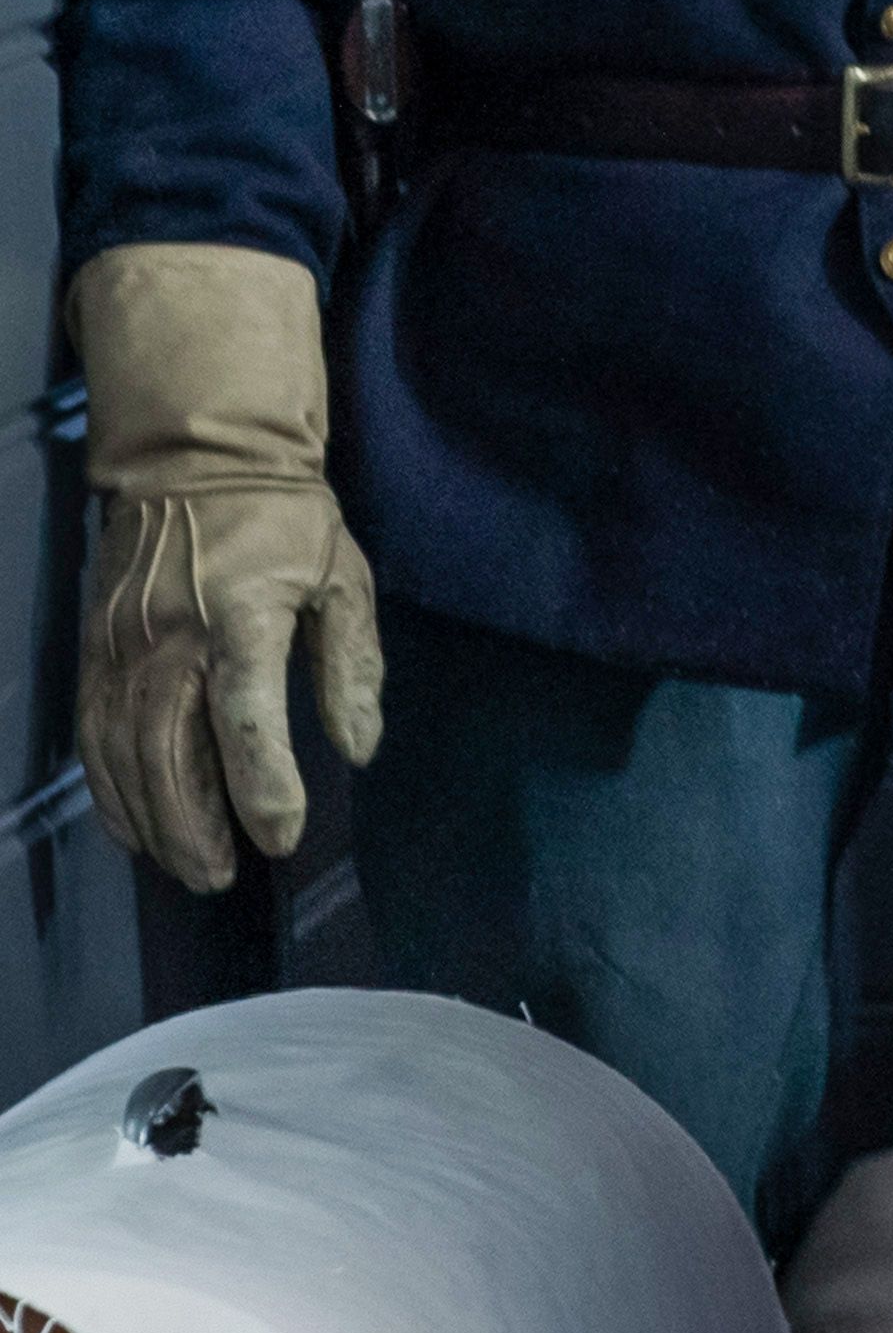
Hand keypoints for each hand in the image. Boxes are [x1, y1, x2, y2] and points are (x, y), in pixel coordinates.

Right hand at [66, 242, 383, 891]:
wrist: (192, 455)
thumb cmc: (284, 518)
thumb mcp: (343, 577)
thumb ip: (351, 664)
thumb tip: (359, 747)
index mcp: (241, 620)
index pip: (246, 721)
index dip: (264, 788)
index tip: (282, 836)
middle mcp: (169, 642)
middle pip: (168, 755)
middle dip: (194, 826)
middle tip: (222, 877)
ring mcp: (120, 648)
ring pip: (122, 754)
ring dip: (150, 819)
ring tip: (183, 865)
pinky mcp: (92, 651)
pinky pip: (92, 733)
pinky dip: (108, 786)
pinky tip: (132, 824)